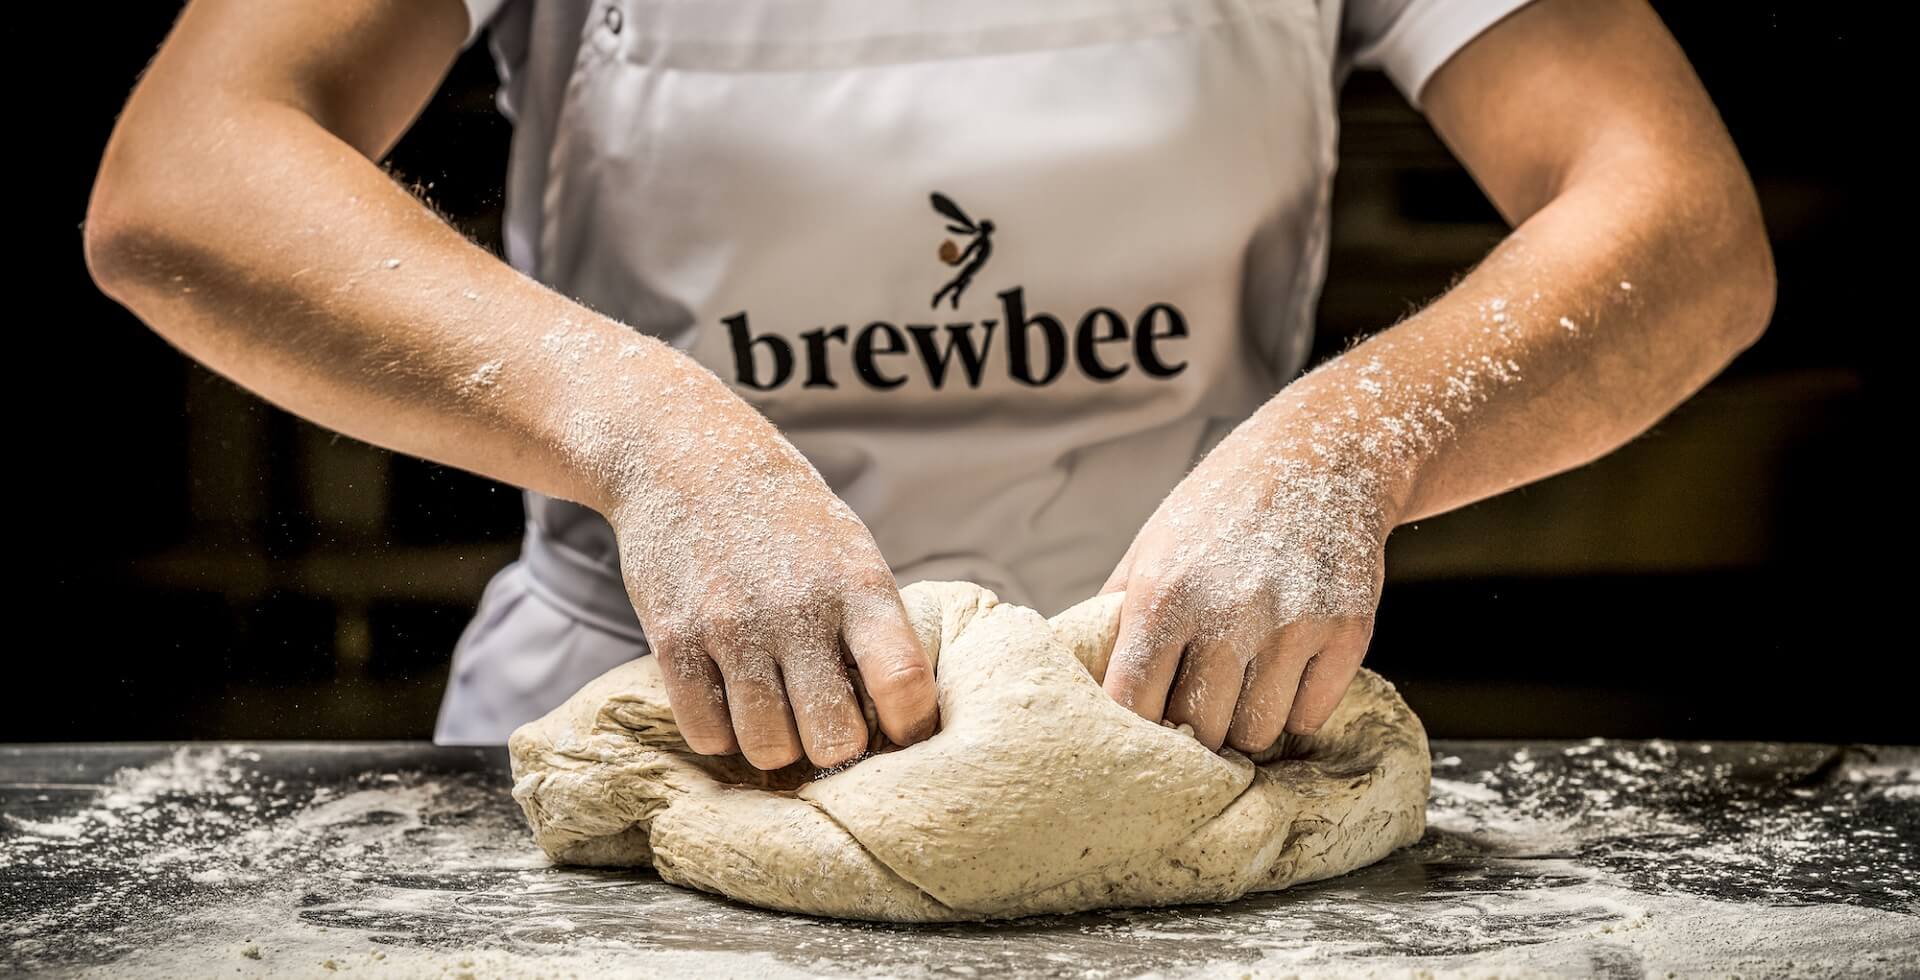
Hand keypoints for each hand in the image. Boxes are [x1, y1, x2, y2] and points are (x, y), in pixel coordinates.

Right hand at [599, 375, 937, 769]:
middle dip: (837, 748)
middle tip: (828, 727)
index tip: (906, 736)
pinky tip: (731, 704)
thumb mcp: (850, 552)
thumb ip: (875, 626)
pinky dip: (723, 735)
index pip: (903, 681)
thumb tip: (903, 719)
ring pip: (769, 748)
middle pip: (834, 738)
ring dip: (778, 746)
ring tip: (778, 714)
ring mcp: (732, 627)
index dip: (912, 728)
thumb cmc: (786, 518)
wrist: (686, 459)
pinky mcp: (674, 639)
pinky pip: (706, 734)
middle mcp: (797, 609)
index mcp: (857, 584)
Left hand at [1100, 406, 1393, 752]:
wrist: (1322, 456)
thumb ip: (1116, 612)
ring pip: (1256, 732)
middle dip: (1195, 729)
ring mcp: (1291, 624)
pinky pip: (1310, 715)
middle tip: (1200, 708)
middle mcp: (1227, 613)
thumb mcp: (1154, 542)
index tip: (1144, 726)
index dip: (1136, 726)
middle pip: (1200, 729)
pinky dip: (1296, 707)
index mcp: (1164, 594)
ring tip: (1243, 690)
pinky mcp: (1346, 631)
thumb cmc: (1224, 504)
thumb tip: (1085, 678)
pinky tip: (1287, 673)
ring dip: (1246, 723)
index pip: (1133, 703)